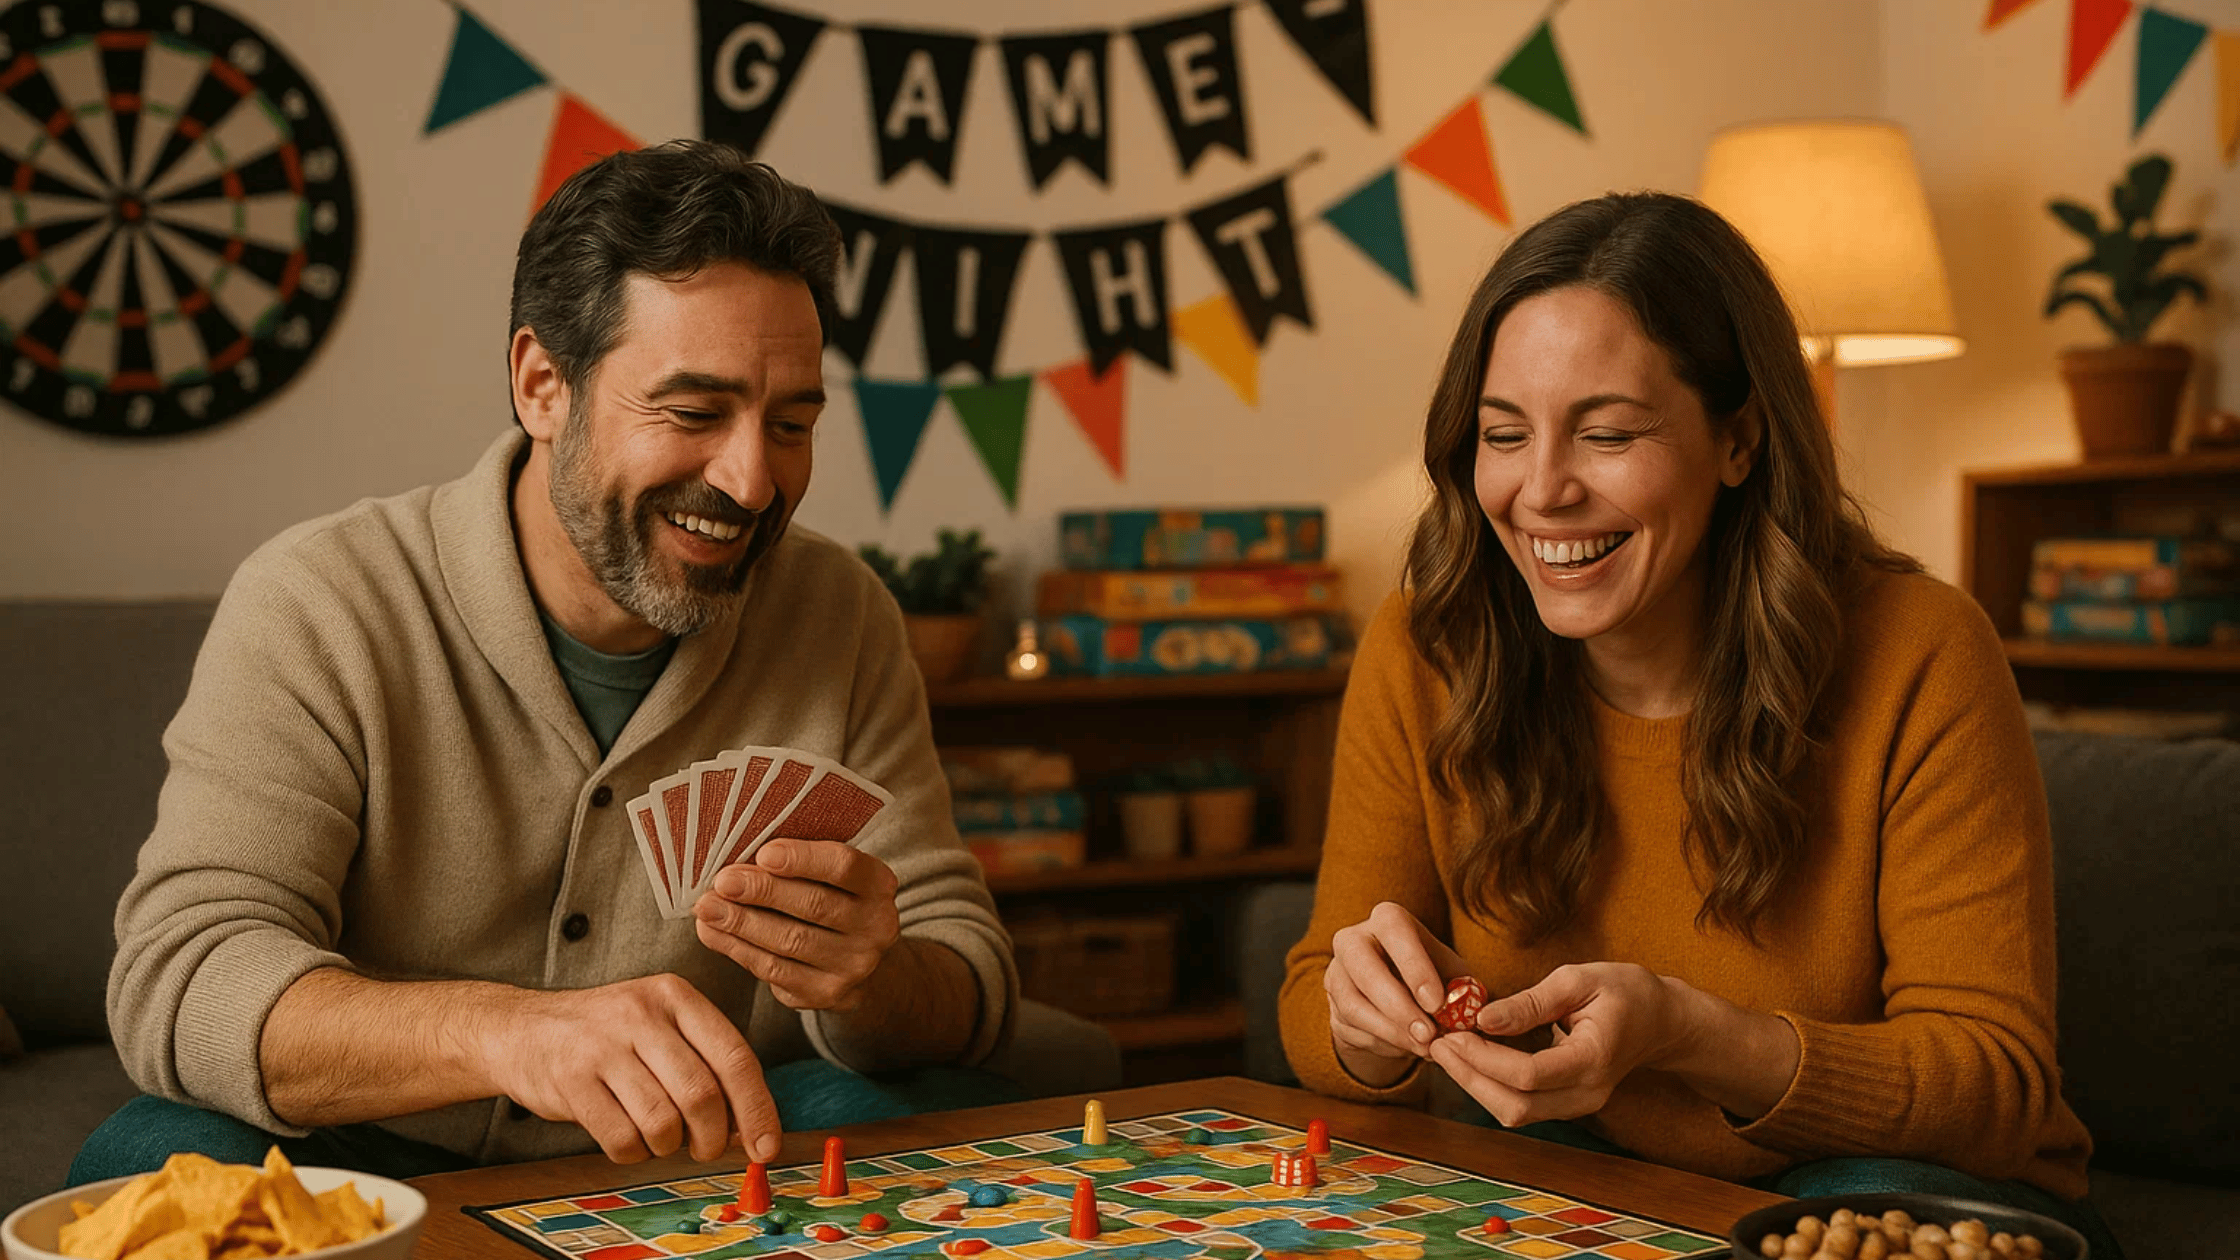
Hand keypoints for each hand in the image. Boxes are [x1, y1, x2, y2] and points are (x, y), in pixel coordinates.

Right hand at [479, 974, 781, 1164]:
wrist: (522, 1029)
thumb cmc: (605, 1034)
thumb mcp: (660, 1025)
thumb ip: (705, 1064)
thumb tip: (748, 1128)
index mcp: (675, 996)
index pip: (734, 1056)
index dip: (757, 1109)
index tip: (765, 1146)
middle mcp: (641, 1014)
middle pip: (702, 1095)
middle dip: (711, 1137)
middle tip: (705, 1147)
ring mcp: (602, 1046)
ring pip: (663, 1122)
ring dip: (668, 1145)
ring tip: (657, 1134)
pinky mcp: (571, 1080)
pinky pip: (621, 1138)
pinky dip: (633, 1151)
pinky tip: (627, 1135)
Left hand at [693, 838, 900, 1010]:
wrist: (861, 962)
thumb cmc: (834, 902)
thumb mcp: (833, 876)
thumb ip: (801, 863)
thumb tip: (741, 853)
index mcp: (879, 885)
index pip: (844, 867)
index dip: (803, 859)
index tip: (763, 853)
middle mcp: (876, 927)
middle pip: (814, 905)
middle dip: (762, 891)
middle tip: (722, 881)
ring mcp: (854, 965)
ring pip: (790, 941)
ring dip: (741, 923)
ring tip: (706, 907)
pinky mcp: (827, 994)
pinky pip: (775, 970)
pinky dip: (738, 949)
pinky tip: (713, 933)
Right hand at [1324, 901, 1470, 1078]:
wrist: (1398, 997)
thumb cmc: (1431, 977)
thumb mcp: (1451, 975)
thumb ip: (1462, 989)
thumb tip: (1475, 1014)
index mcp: (1388, 919)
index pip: (1394, 930)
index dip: (1414, 966)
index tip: (1436, 1003)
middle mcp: (1353, 939)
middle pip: (1363, 966)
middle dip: (1397, 1005)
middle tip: (1427, 1035)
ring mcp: (1337, 971)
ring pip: (1353, 1003)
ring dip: (1391, 1031)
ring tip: (1423, 1048)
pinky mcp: (1331, 1003)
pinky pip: (1350, 1026)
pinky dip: (1382, 1042)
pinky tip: (1407, 1048)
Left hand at [1427, 961, 1690, 1126]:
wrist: (1660, 1019)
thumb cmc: (1623, 991)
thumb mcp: (1578, 979)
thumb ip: (1531, 1002)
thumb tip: (1481, 1017)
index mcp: (1594, 1060)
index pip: (1529, 1075)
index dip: (1483, 1058)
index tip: (1452, 1032)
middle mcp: (1587, 1094)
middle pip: (1515, 1106)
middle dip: (1468, 1076)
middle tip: (1436, 1041)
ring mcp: (1578, 1105)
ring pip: (1514, 1113)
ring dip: (1474, 1083)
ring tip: (1446, 1046)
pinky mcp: (1565, 1104)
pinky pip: (1520, 1105)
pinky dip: (1489, 1084)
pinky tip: (1469, 1055)